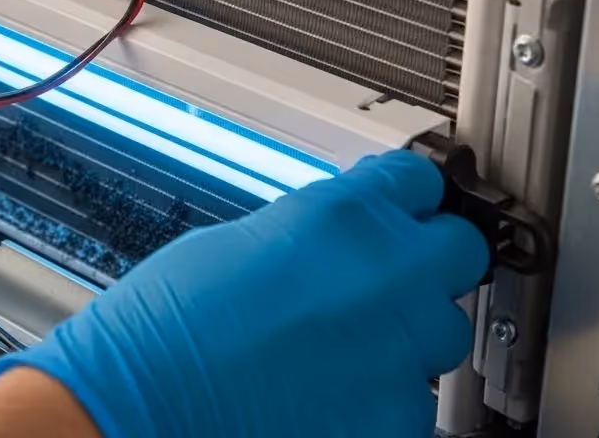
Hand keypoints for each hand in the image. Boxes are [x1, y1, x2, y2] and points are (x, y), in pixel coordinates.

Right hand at [0, 150, 488, 437]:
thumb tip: (334, 242)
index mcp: (343, 216)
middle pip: (458, 253)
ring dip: (404, 339)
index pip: (420, 184)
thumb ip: (309, 235)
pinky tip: (329, 399)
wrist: (139, 407)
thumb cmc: (164, 328)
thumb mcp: (236, 242)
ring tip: (341, 354)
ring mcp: (398, 353)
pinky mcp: (395, 423)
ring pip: (441, 335)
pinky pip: (415, 404)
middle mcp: (386, 276)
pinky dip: (381, 401)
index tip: (407, 213)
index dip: (408, 202)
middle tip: (383, 287)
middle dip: (425, 267)